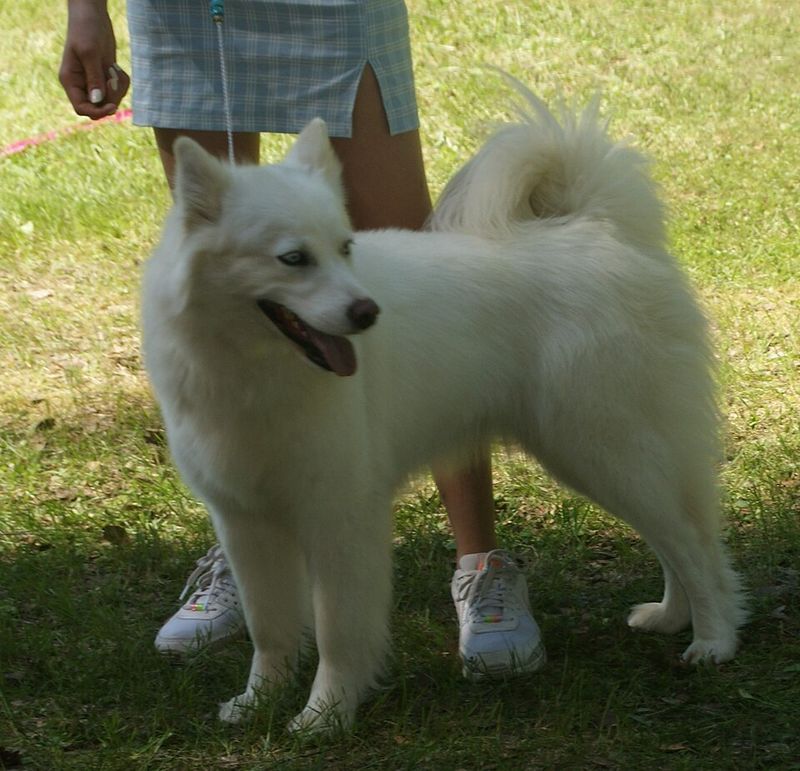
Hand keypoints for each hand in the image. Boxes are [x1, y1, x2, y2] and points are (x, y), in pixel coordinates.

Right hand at [59, 0, 129, 118]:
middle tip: (114, 80)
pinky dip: (122, 82)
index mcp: (70, 81)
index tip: (112, 106)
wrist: (93, 15)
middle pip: (99, 108)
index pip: (81, 108)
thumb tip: (97, 101)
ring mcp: (94, 82)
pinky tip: (116, 67)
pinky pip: (118, 91)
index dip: (97, 112)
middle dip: (111, 98)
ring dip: (118, 89)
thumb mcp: (90, 53)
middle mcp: (81, 84)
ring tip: (114, 69)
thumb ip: (94, 79)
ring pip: (111, 101)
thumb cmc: (86, 29)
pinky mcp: (106, 78)